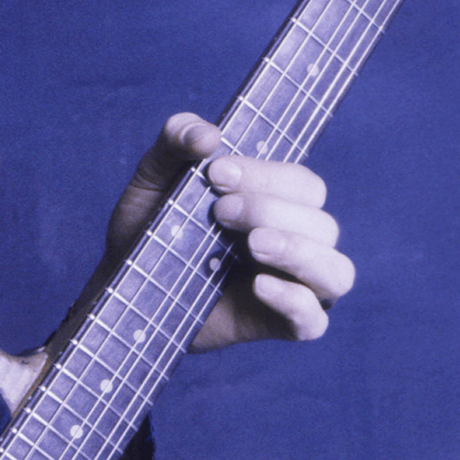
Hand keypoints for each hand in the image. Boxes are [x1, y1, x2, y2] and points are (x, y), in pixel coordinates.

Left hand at [104, 113, 354, 351]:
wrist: (124, 284)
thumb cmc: (149, 226)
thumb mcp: (154, 177)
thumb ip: (176, 140)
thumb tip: (208, 134)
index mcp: (278, 202)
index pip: (302, 184)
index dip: (267, 176)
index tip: (218, 173)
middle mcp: (297, 241)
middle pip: (322, 224)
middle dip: (272, 211)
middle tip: (220, 212)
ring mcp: (292, 286)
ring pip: (336, 272)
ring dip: (299, 252)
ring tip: (253, 244)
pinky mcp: (276, 324)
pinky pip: (313, 321)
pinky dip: (295, 302)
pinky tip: (259, 286)